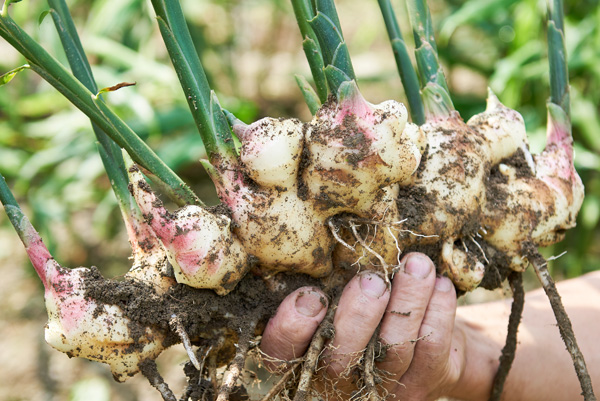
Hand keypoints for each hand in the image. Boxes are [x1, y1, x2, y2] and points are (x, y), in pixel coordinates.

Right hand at [260, 253, 466, 399]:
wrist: (420, 348)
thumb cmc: (364, 311)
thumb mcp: (335, 296)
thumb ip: (325, 284)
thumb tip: (322, 238)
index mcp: (305, 358)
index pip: (281, 354)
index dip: (291, 329)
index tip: (311, 295)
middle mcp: (338, 382)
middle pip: (339, 362)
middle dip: (357, 318)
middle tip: (372, 280)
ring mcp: (382, 388)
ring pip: (393, 351)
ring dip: (407, 303)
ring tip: (416, 265)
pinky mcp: (421, 385)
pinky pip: (431, 349)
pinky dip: (437, 312)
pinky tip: (439, 284)